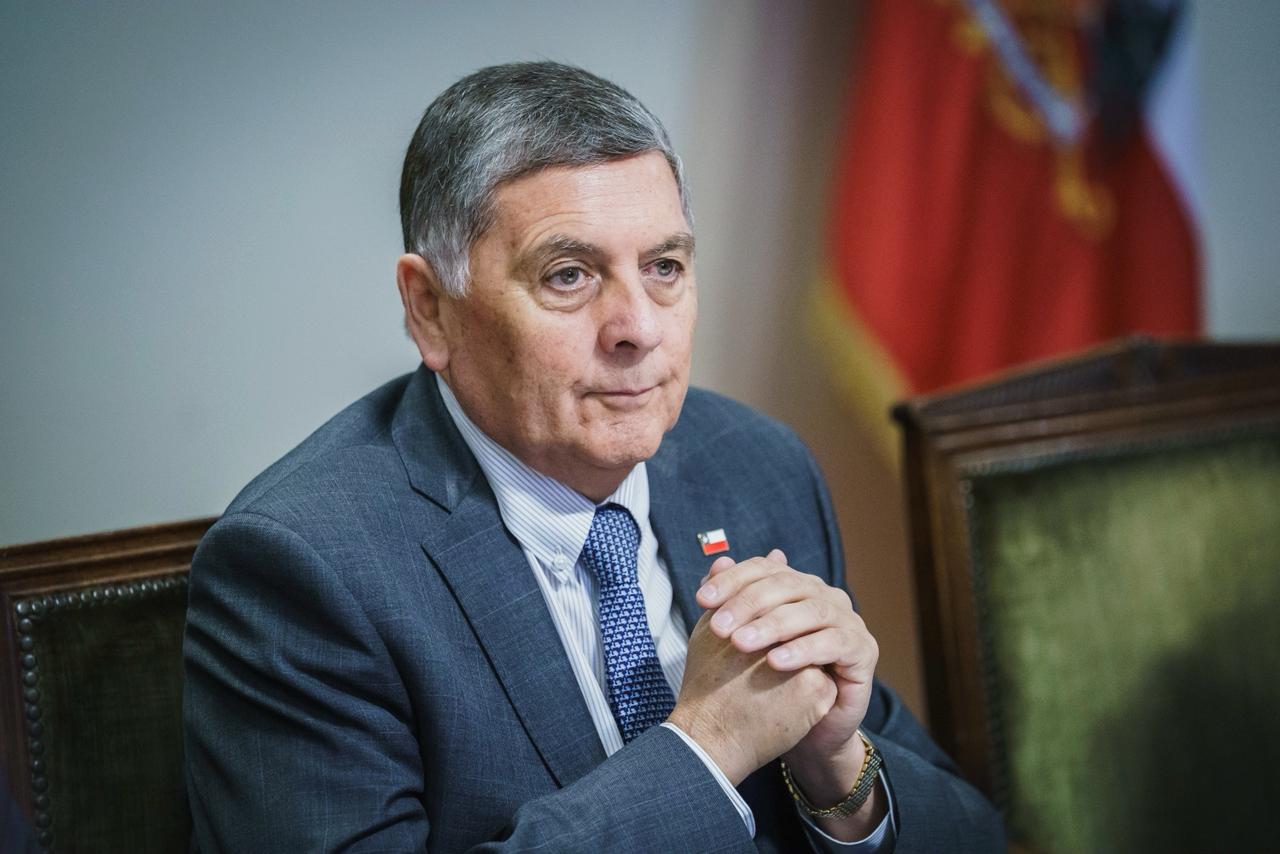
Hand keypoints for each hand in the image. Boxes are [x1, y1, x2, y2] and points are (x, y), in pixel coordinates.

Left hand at [697, 551, 878, 803]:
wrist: (806, 732)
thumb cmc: (771, 683)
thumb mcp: (743, 641)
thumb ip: (731, 603)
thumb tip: (717, 562)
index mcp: (797, 586)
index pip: (764, 569)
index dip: (732, 580)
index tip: (701, 600)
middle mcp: (825, 596)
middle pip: (787, 586)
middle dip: (748, 603)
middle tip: (718, 626)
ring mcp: (848, 620)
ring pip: (811, 611)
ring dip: (773, 625)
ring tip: (740, 644)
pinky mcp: (863, 650)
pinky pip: (834, 643)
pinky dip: (804, 650)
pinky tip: (775, 662)